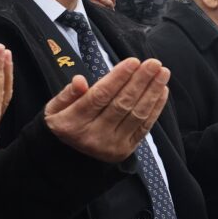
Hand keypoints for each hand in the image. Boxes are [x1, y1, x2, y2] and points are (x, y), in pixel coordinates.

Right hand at [44, 58, 170, 162]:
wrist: (70, 157)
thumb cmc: (65, 122)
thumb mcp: (55, 108)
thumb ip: (67, 94)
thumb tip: (80, 80)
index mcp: (72, 123)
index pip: (99, 96)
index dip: (118, 78)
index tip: (134, 61)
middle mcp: (93, 136)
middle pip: (121, 104)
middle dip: (140, 81)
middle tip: (154, 63)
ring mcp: (112, 145)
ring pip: (137, 114)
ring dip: (152, 92)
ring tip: (162, 72)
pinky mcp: (126, 150)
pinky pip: (145, 126)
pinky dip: (156, 107)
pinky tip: (162, 90)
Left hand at [81, 0, 115, 10]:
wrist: (90, 10)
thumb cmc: (96, 0)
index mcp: (111, 1)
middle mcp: (111, 7)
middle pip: (111, 2)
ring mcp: (107, 12)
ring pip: (106, 8)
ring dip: (99, 2)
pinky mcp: (103, 16)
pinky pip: (102, 13)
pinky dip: (97, 8)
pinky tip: (91, 5)